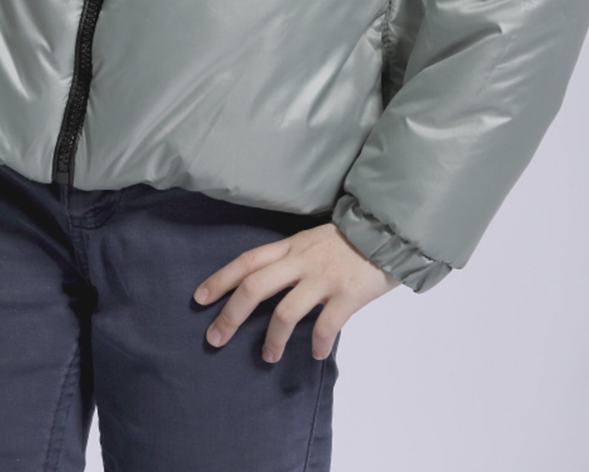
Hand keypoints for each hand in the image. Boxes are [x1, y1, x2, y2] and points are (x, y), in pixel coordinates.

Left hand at [194, 222, 398, 361]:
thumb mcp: (314, 240)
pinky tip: (316, 354)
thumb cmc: (351, 239)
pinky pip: (326, 326)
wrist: (390, 231)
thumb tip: (271, 285)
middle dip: (230, 314)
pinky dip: (318, 344)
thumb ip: (294, 258)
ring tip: (267, 356)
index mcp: (292, 245)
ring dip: (272, 339)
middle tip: (214, 338)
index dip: (221, 279)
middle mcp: (302, 260)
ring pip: (285, 312)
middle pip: (255, 286)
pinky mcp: (347, 295)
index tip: (199, 298)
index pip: (247, 261)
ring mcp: (323, 278)